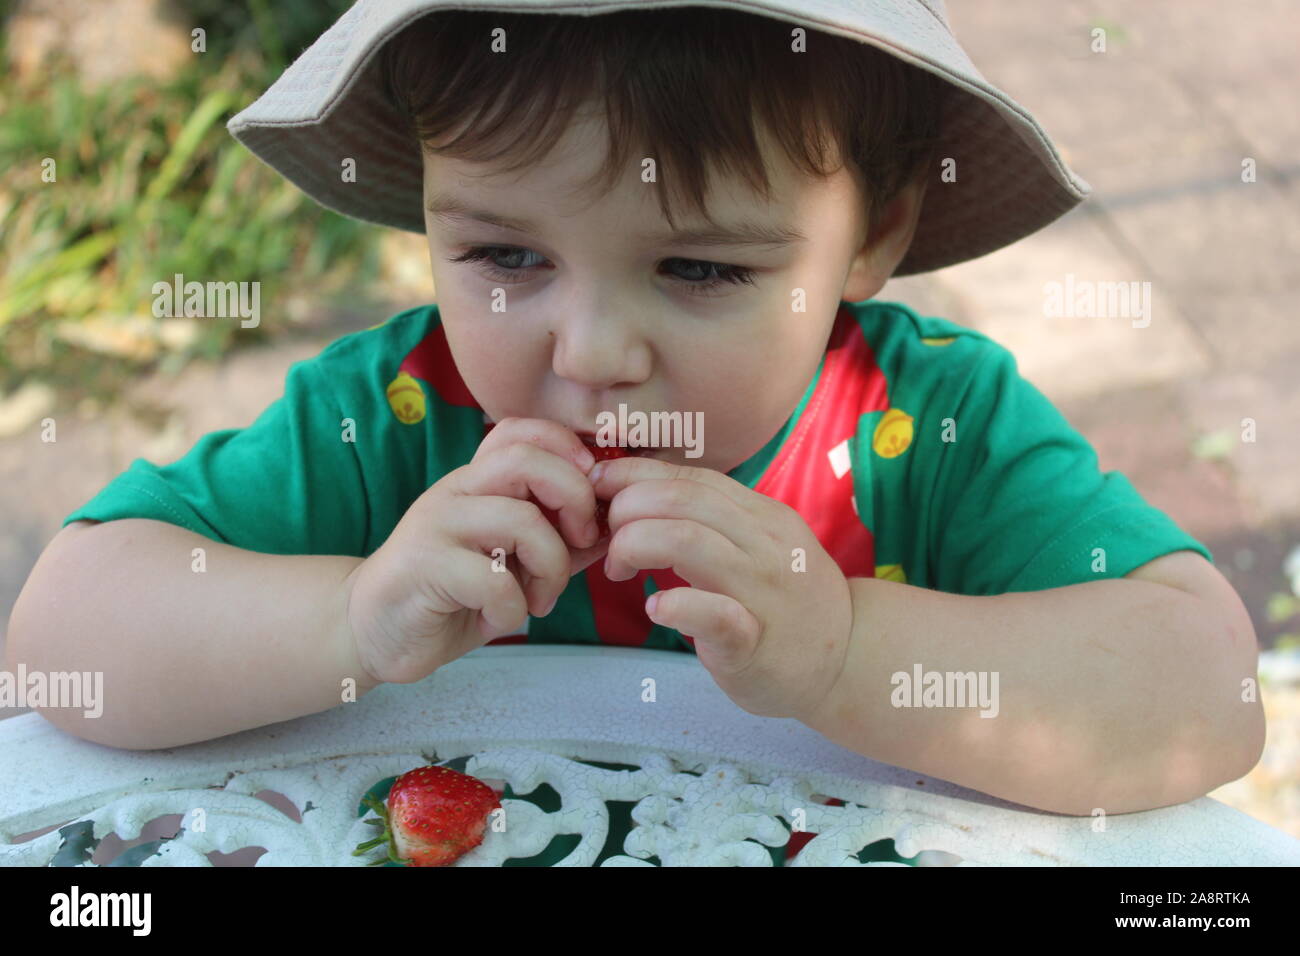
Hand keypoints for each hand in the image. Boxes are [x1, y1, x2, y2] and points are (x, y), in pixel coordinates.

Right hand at [344, 418, 609, 683]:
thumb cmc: (451, 595)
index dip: (568, 450)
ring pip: (522, 521)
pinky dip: (513, 608)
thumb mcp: (512, 564)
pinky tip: (500, 618)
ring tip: (540, 598)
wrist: (374, 630)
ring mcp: (436, 525)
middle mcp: (455, 492)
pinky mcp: (423, 567)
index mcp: (476, 482)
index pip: (521, 432)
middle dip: (574, 500)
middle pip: (528, 461)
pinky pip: (495, 580)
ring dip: (551, 568)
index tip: (590, 495)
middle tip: (579, 543)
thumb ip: (556, 542)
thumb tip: (611, 527)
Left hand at [591, 455, 853, 722]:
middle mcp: (765, 545)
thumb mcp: (759, 545)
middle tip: (606, 535)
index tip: (599, 482)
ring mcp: (762, 592)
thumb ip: (713, 520)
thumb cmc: (786, 602)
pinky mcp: (754, 644)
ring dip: (635, 544)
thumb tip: (641, 491)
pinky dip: (676, 605)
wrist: (847, 661)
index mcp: (762, 516)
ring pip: (689, 541)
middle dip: (628, 507)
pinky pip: (714, 614)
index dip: (636, 473)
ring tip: (618, 567)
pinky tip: (654, 607)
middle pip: (683, 500)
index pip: (691, 477)